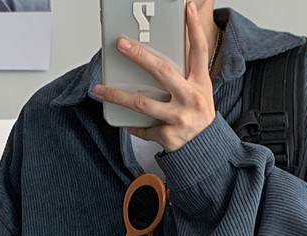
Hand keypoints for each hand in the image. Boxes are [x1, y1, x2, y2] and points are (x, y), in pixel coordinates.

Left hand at [93, 0, 215, 152]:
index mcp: (200, 84)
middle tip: (121, 44)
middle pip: (162, 71)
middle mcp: (191, 99)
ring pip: (142, 103)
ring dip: (117, 96)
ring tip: (100, 89)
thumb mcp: (199, 93)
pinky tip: (125, 123)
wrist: (206, 150)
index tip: (187, 8)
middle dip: (139, 55)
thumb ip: (183, 76)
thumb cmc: (197, 117)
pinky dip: (133, 126)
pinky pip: (144, 128)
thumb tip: (153, 60)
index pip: (199, 51)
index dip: (194, 28)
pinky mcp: (169, 136)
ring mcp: (179, 118)